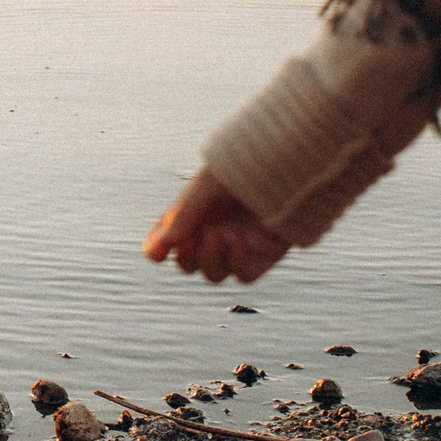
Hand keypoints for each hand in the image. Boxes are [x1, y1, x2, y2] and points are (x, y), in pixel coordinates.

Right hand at [143, 167, 290, 285]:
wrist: (286, 164)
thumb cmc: (242, 168)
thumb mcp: (204, 188)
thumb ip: (181, 220)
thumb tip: (154, 256)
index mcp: (194, 214)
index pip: (166, 241)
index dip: (159, 248)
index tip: (160, 251)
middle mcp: (213, 232)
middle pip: (190, 265)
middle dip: (191, 257)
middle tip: (204, 235)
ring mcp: (238, 248)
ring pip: (215, 275)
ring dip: (214, 260)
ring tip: (225, 234)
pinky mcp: (263, 257)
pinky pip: (244, 276)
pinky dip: (240, 262)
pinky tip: (245, 238)